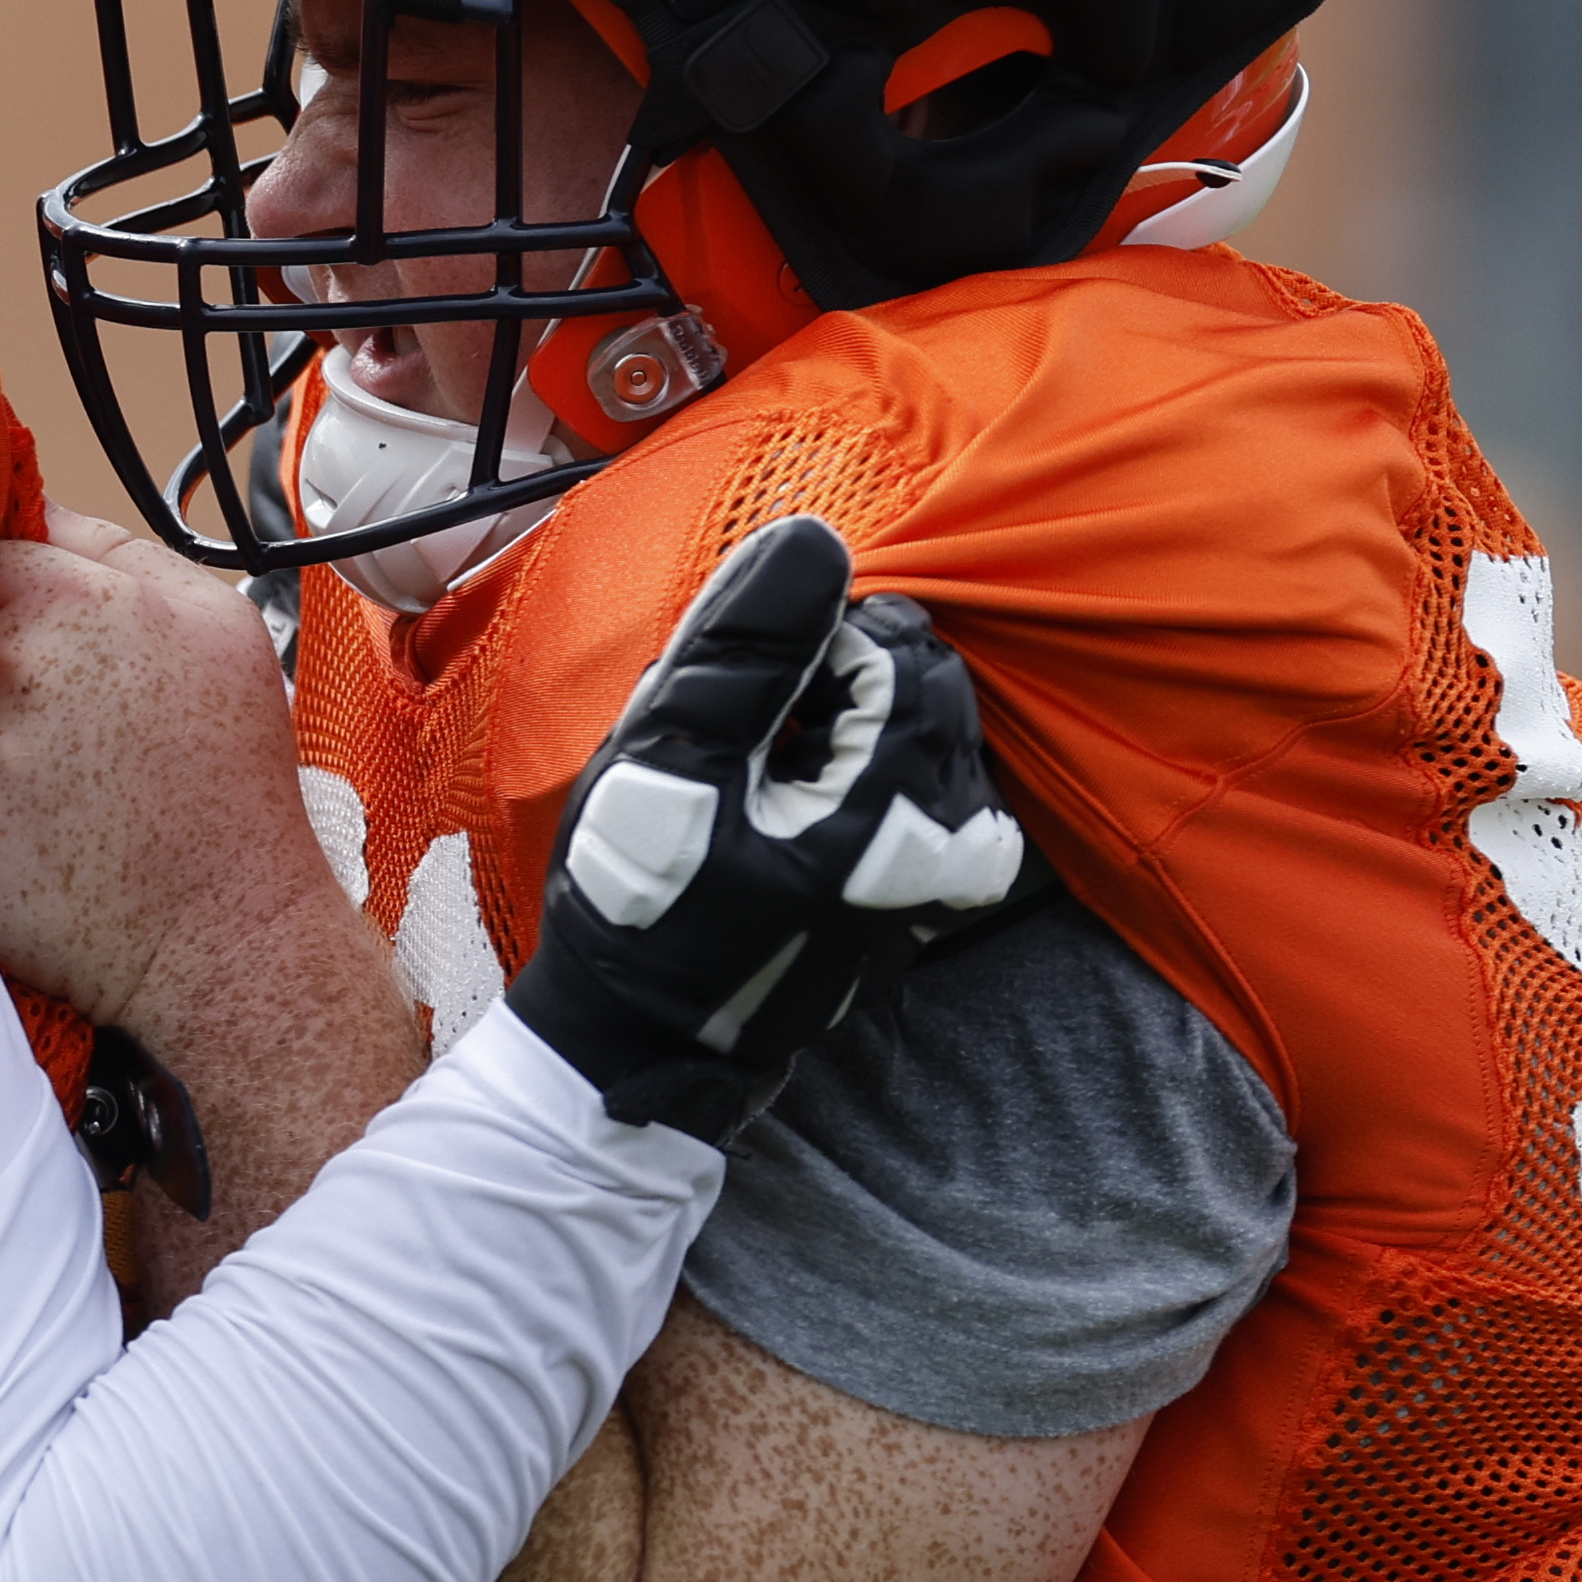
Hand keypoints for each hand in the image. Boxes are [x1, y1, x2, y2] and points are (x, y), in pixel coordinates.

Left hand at [0, 511, 331, 1040]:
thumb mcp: (215, 624)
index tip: (23, 629)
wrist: (222, 933)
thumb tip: (33, 510)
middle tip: (33, 711)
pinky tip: (7, 822)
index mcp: (69, 598)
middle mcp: (6, 663)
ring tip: (26, 770)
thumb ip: (116, 550)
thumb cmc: (228, 784)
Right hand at [504, 515, 1025, 1142]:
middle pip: (932, 689)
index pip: (900, 653)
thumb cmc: (638, 905)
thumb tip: (814, 539)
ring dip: (853, 724)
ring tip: (764, 769)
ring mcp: (941, 884)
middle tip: (746, 729)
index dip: (814, 644)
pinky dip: (869, 772)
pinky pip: (926, 795)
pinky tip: (796, 802)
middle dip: (840, 677)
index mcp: (895, 815)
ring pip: (930, 738)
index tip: (739, 693)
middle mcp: (946, 850)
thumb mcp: (670, 760)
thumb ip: (745, 647)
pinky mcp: (922, 902)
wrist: (635, 1042)